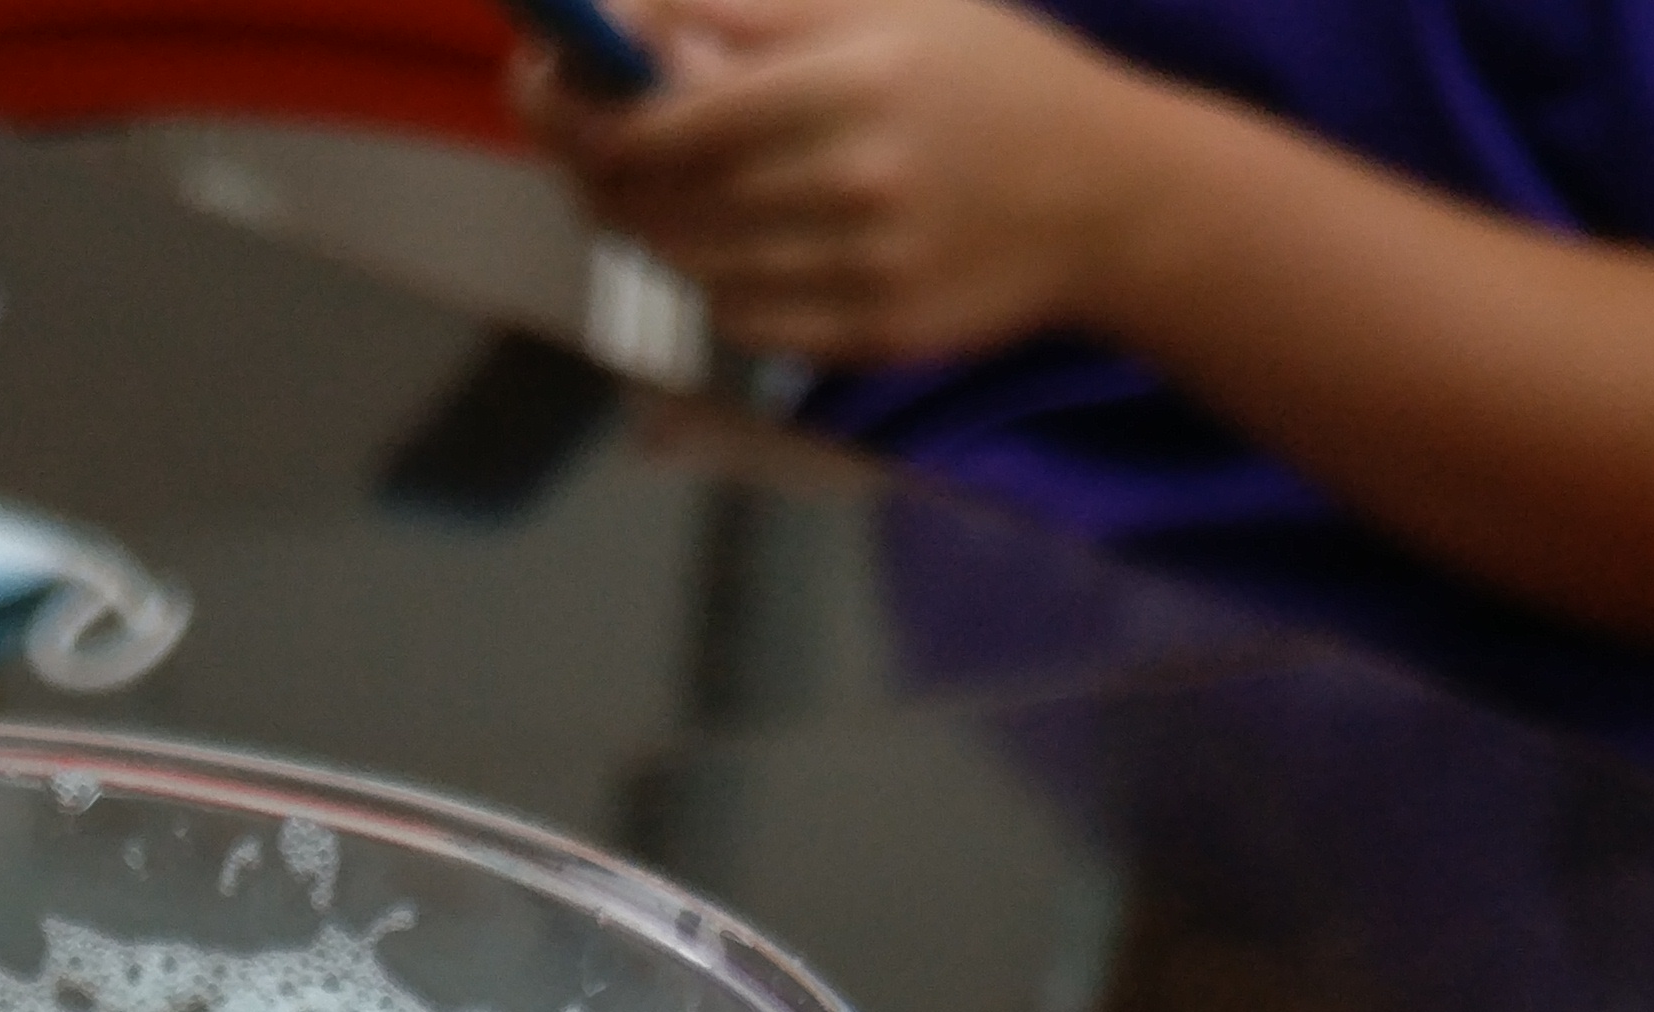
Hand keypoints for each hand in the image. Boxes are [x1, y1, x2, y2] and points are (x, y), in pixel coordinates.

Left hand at [514, 0, 1160, 363]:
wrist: (1109, 195)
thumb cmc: (989, 78)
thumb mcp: (886, 7)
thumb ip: (752, 14)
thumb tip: (627, 25)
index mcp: (852, 77)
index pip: (670, 115)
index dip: (586, 110)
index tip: (545, 87)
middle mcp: (851, 179)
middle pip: (661, 199)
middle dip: (597, 170)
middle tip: (576, 142)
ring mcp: (860, 269)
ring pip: (689, 262)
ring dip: (648, 225)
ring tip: (646, 185)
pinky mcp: (867, 336)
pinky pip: (740, 317)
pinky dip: (710, 278)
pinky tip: (725, 241)